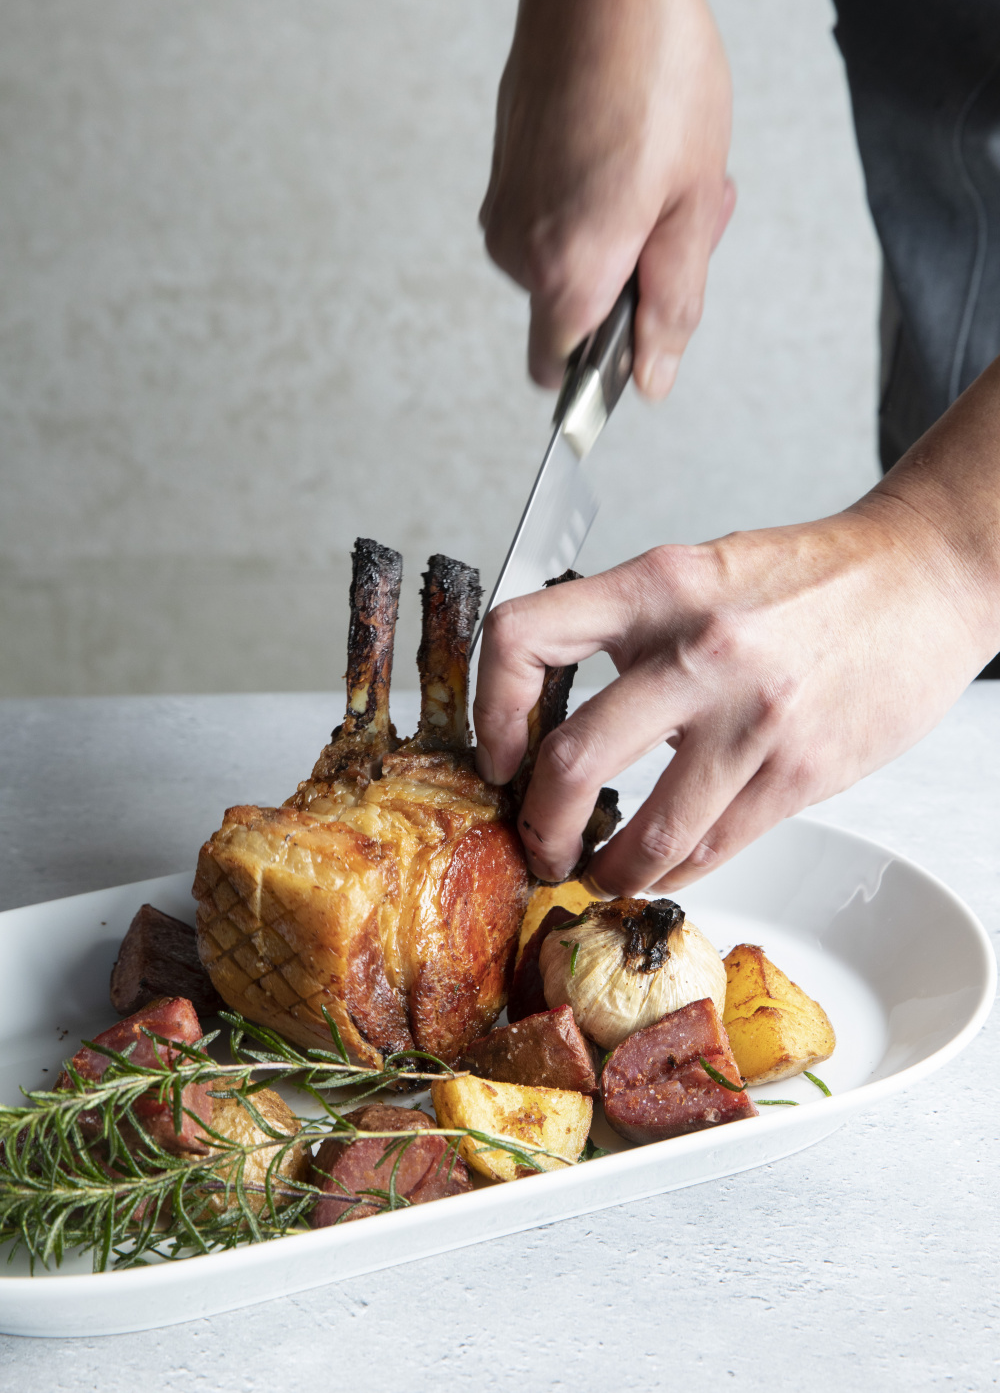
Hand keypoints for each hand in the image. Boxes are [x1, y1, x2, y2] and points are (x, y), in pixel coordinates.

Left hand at [474, 391, 999, 889]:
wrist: (927, 578)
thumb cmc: (815, 576)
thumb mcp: (701, 571)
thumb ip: (630, 627)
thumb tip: (560, 700)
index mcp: (659, 586)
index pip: (524, 637)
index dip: (492, 708)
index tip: (500, 753)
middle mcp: (698, 650)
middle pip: (572, 758)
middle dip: (541, 825)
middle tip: (540, 843)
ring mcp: (752, 718)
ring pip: (648, 831)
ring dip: (609, 870)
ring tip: (601, 874)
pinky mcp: (800, 772)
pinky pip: (714, 845)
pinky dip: (677, 869)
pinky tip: (666, 866)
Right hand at [480, 0, 735, 396]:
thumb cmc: (655, 72)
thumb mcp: (694, 203)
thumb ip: (673, 305)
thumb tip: (652, 377)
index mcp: (567, 266)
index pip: (560, 371)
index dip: (601, 370)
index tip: (635, 348)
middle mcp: (518, 247)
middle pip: (572, 313)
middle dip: (628, 285)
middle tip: (676, 219)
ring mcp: (503, 208)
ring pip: (565, 266)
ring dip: (617, 241)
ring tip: (655, 172)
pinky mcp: (502, 175)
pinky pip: (549, 224)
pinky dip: (591, 208)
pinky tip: (624, 152)